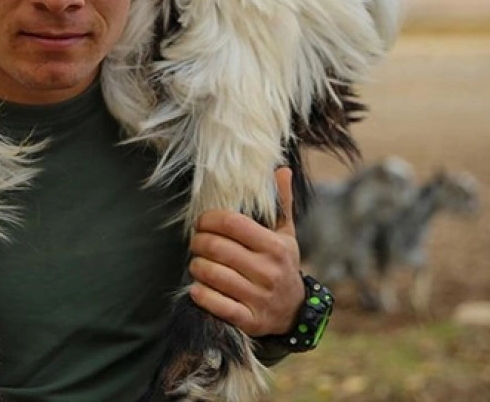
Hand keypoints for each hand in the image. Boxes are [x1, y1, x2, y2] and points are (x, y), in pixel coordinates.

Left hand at [188, 167, 304, 337]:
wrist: (294, 311)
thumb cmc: (283, 264)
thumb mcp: (286, 234)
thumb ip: (281, 203)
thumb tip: (281, 169)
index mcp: (275, 246)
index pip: (232, 224)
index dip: (209, 219)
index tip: (201, 221)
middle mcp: (268, 271)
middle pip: (217, 248)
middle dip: (198, 242)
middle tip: (195, 241)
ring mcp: (258, 297)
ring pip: (211, 274)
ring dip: (196, 266)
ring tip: (197, 262)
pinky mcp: (249, 319)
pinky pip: (215, 304)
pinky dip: (200, 294)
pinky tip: (197, 287)